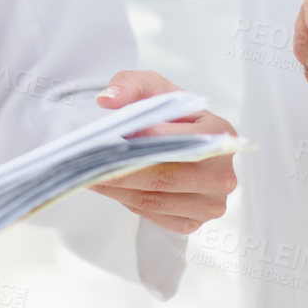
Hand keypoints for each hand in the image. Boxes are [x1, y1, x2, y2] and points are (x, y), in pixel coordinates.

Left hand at [89, 69, 237, 233]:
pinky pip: (154, 216)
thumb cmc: (171, 114)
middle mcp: (222, 174)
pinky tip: (111, 187)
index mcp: (220, 135)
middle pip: (160, 177)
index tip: (103, 140)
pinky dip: (128, 201)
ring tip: (89, 174)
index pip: (171, 141)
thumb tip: (108, 100)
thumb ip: (129, 84)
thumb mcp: (153, 87)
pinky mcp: (194, 222)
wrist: (184, 140)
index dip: (135, 141)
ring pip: (153, 200)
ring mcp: (211, 203)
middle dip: (118, 170)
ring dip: (117, 189)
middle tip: (85, 164)